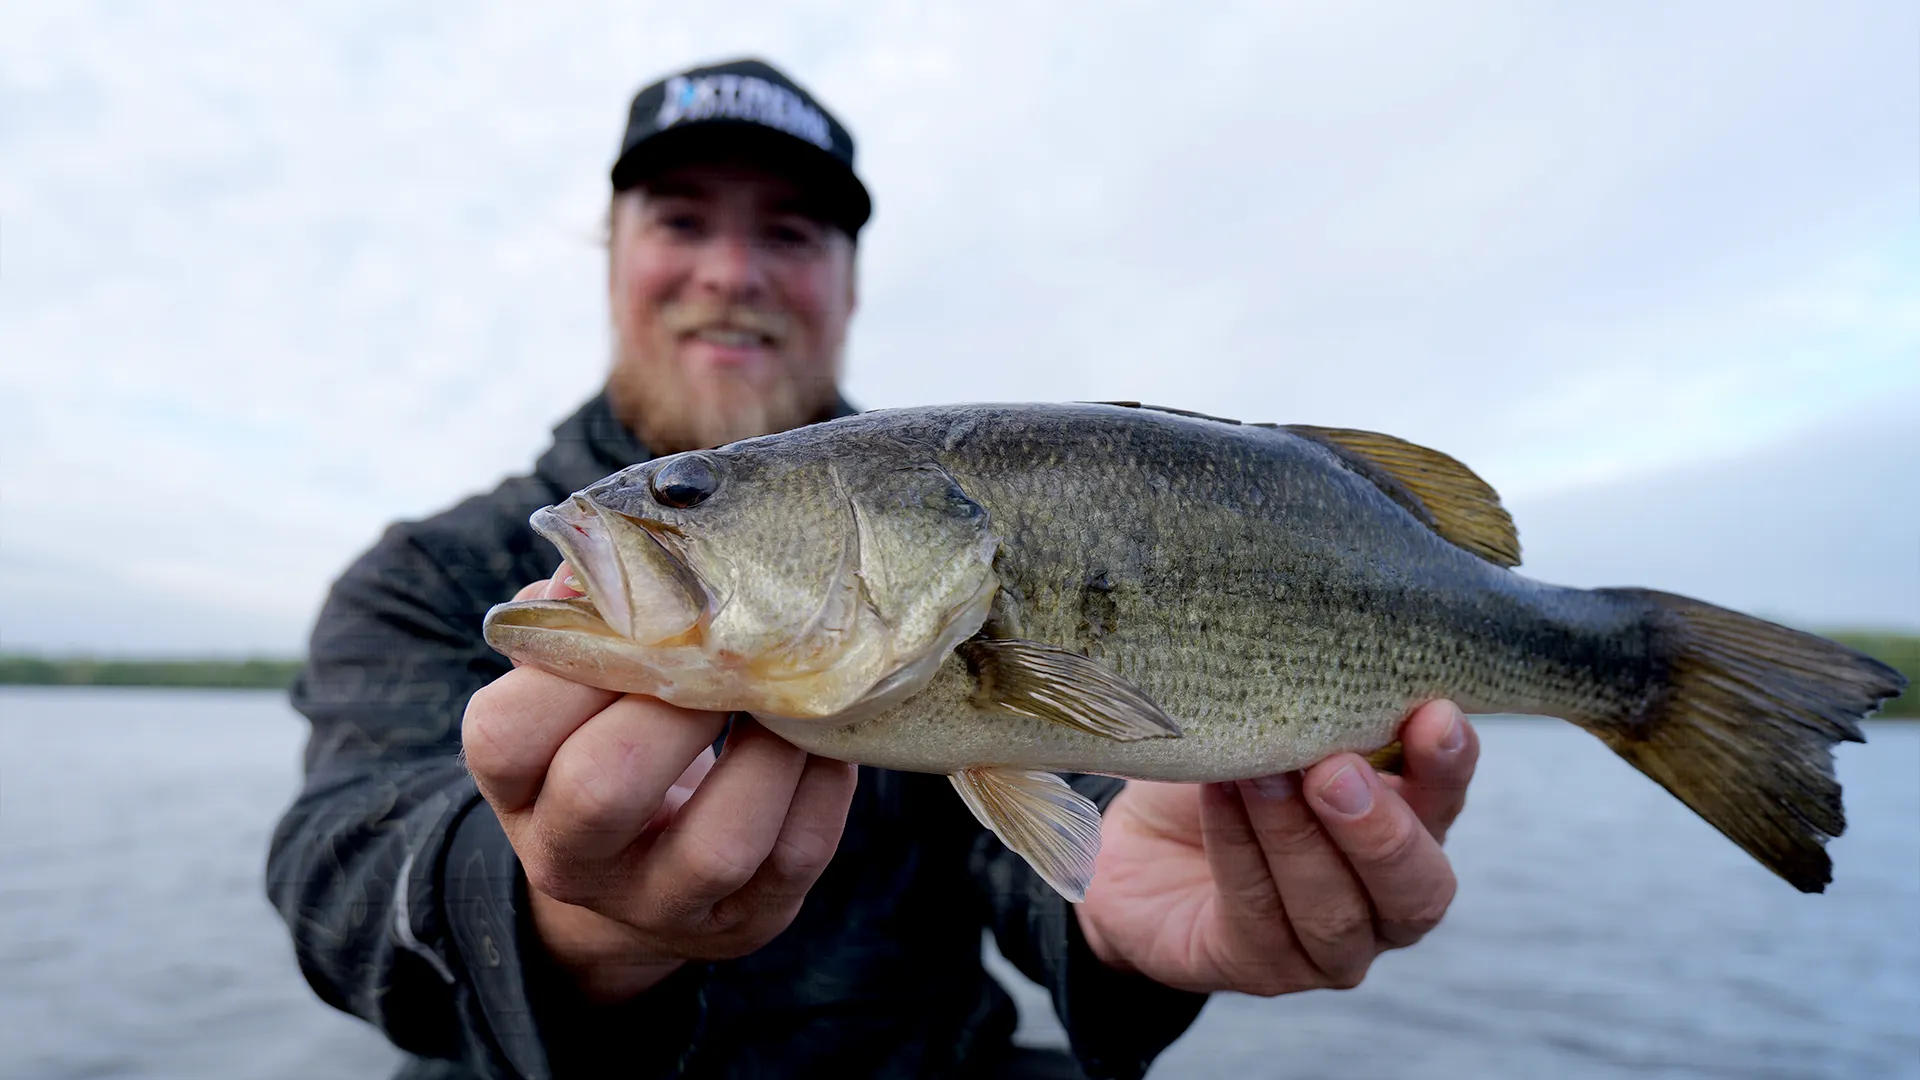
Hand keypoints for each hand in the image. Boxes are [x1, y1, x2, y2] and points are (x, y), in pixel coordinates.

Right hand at [462, 567, 858, 1001]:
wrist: (647, 879)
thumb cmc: (612, 745)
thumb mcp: (572, 699)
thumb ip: (583, 625)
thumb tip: (605, 554)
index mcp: (516, 790)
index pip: (503, 732)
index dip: (572, 665)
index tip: (633, 621)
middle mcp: (572, 860)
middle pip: (603, 789)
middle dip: (672, 706)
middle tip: (719, 658)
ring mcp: (660, 904)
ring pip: (718, 843)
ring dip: (768, 753)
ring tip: (784, 697)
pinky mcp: (743, 923)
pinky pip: (796, 854)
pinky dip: (823, 785)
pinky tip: (824, 738)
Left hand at [1075, 700, 1476, 994]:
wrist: (1136, 843)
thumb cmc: (1223, 769)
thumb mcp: (1268, 725)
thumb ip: (1313, 706)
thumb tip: (1322, 647)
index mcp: (1410, 826)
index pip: (1447, 801)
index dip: (1448, 766)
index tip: (1433, 714)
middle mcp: (1385, 899)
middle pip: (1418, 887)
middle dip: (1379, 828)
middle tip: (1334, 769)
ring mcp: (1330, 947)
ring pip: (1334, 909)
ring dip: (1295, 835)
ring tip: (1259, 774)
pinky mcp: (1261, 968)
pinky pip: (1258, 915)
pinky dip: (1239, 852)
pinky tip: (1221, 797)